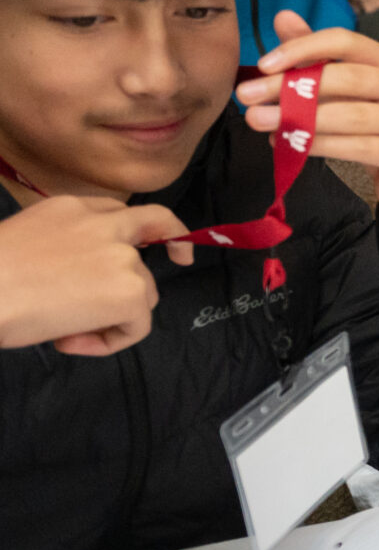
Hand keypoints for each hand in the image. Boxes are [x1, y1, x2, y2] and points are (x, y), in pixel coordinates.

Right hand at [0, 195, 193, 354]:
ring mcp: (121, 256)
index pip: (116, 211)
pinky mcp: (129, 291)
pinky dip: (109, 341)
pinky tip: (68, 341)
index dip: (135, 228)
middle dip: (175, 238)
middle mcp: (102, 224)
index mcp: (69, 208)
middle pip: (157, 223)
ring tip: (62, 330)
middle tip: (182, 258)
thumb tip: (81, 281)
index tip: (148, 241)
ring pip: (141, 291)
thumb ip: (64, 249)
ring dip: (111, 316)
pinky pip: (136, 326)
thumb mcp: (25, 244)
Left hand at [238, 11, 378, 229]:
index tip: (263, 64)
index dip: (304, 48)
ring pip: (352, 115)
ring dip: (300, 119)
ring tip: (260, 123)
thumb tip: (284, 17)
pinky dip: (321, 146)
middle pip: (348, 77)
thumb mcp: (350, 94)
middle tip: (247, 98)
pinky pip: (360, 147)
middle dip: (291, 87)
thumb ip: (318, 58)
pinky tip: (292, 147)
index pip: (347, 42)